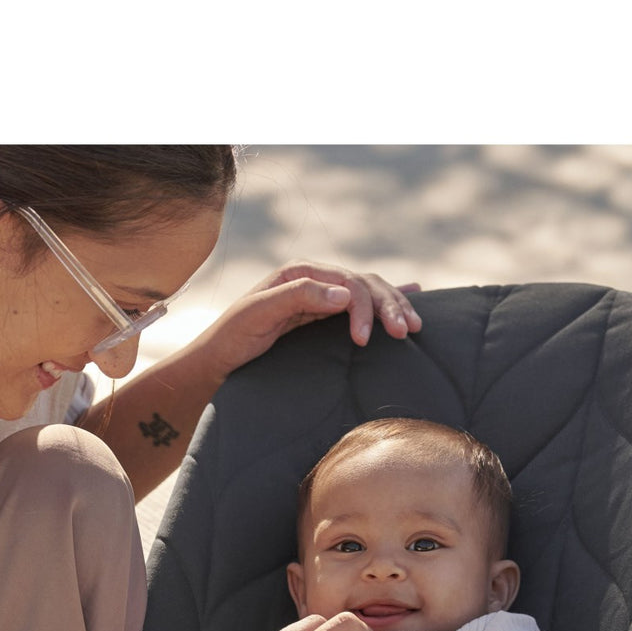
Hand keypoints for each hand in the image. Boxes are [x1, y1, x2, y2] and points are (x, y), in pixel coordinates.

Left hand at [200, 259, 422, 377]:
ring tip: (414, 326)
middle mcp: (313, 278)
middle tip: (406, 333)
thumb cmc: (231, 337)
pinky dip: (386, 300)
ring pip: (368, 293)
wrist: (217, 359)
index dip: (363, 307)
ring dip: (394, 306)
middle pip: (364, 284)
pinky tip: (413, 293)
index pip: (348, 282)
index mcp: (300, 272)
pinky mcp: (321, 313)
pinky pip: (360, 302)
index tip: (363, 339)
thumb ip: (297, 297)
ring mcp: (319, 295)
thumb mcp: (257, 314)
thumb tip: (345, 294)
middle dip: (388, 306)